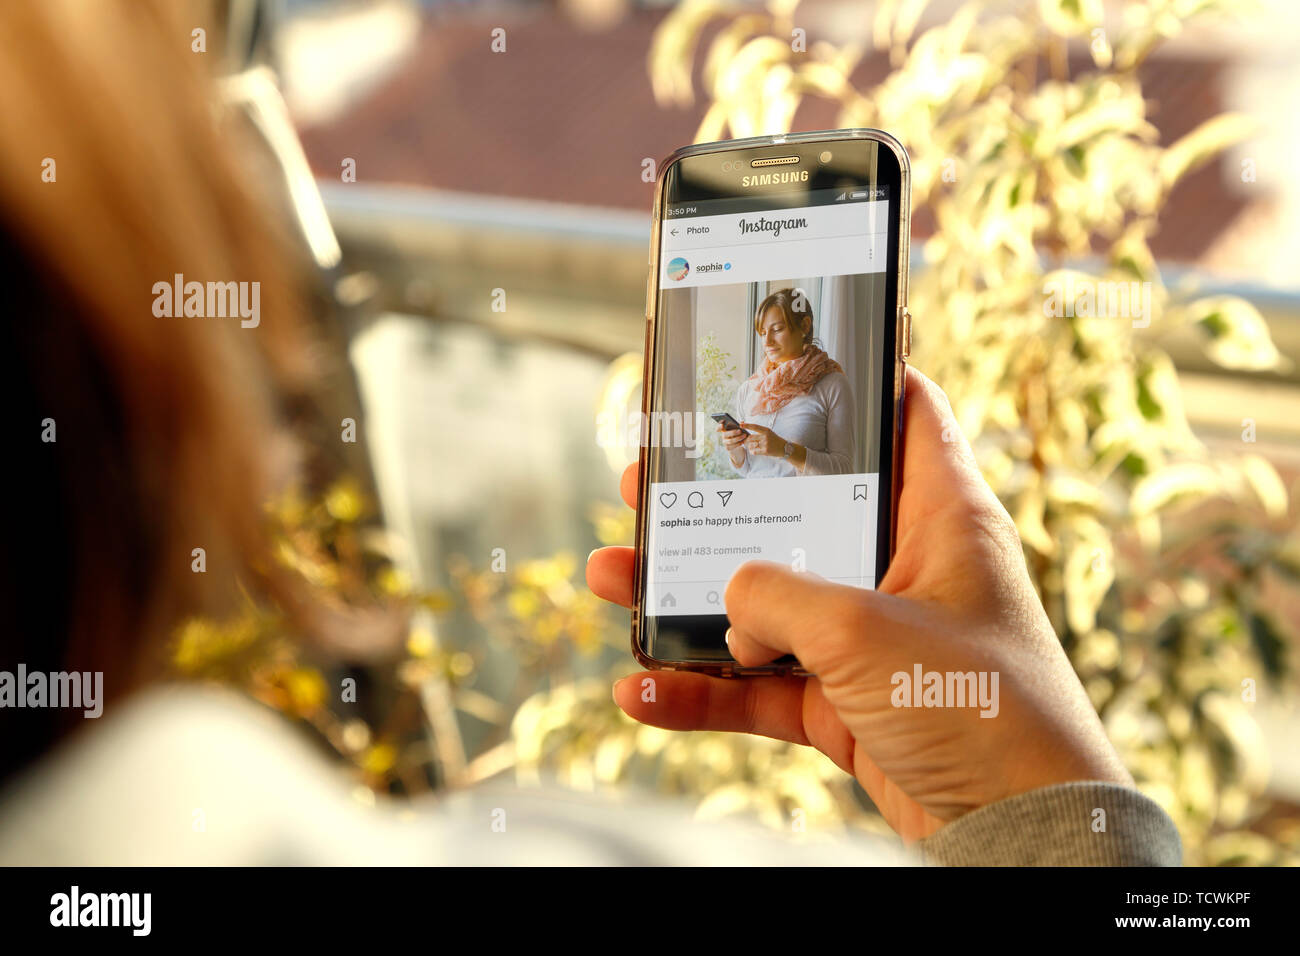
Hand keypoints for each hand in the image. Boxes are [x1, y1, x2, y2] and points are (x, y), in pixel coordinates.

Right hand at [586, 366, 1132, 842]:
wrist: (1012, 833)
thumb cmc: (976, 706)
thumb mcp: (862, 630)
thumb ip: (777, 596)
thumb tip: (730, 601)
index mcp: (938, 517)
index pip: (905, 415)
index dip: (852, 377)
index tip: (782, 358)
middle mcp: (901, 568)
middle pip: (796, 512)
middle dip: (717, 501)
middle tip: (650, 480)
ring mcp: (868, 639)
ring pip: (760, 602)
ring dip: (681, 596)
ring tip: (610, 575)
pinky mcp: (843, 703)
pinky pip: (757, 686)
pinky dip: (700, 691)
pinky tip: (641, 691)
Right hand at [717, 422, 747, 452]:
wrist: (738, 444)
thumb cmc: (738, 434)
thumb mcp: (738, 429)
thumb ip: (739, 425)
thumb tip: (742, 422)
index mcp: (724, 429)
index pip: (719, 427)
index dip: (719, 426)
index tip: (723, 422)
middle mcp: (723, 436)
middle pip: (725, 434)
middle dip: (733, 432)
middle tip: (740, 431)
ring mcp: (725, 442)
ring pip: (730, 441)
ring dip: (738, 438)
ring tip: (744, 435)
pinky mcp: (728, 448)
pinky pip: (733, 446)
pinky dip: (738, 444)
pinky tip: (742, 442)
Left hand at [737, 422, 783, 457]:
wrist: (784, 448)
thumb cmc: (774, 440)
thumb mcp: (769, 433)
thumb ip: (759, 432)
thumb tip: (747, 432)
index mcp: (766, 430)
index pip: (755, 426)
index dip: (747, 425)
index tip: (740, 424)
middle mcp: (766, 436)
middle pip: (750, 437)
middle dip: (747, 440)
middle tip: (746, 442)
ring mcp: (766, 444)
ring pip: (751, 445)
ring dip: (750, 446)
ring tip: (754, 447)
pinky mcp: (766, 451)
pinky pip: (754, 451)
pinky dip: (753, 451)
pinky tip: (755, 451)